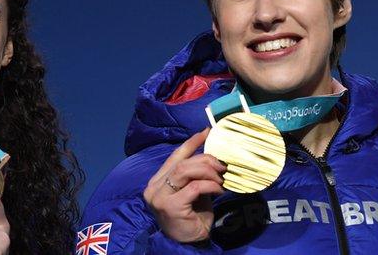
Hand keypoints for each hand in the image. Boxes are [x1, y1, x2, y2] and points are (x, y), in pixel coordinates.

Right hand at [143, 128, 225, 242]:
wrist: (188, 243)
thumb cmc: (190, 218)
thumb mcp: (192, 192)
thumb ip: (195, 176)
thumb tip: (212, 157)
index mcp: (158, 180)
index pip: (175, 156)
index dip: (190, 143)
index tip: (206, 133)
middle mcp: (154, 186)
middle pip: (182, 162)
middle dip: (205, 159)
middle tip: (222, 165)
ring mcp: (160, 196)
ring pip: (185, 171)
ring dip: (207, 171)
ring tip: (221, 178)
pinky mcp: (170, 206)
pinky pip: (193, 187)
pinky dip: (209, 185)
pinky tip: (218, 190)